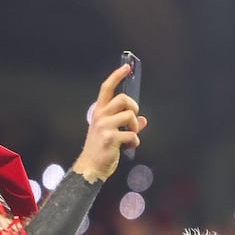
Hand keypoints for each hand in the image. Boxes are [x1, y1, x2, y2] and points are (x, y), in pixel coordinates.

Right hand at [71, 65, 147, 182]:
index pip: (107, 88)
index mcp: (99, 112)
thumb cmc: (101, 150)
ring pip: (130, 116)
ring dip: (135, 128)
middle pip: (123, 98)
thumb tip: (143, 120)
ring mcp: (104, 126)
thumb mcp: (112, 133)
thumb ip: (127, 125)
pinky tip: (130, 146)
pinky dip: (135, 141)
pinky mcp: (110, 138)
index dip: (117, 75)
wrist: (91, 167)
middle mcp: (100, 115)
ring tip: (131, 137)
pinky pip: (132, 134)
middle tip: (133, 119)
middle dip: (134, 107)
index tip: (127, 67)